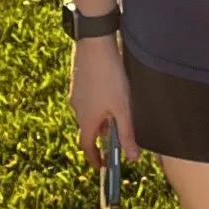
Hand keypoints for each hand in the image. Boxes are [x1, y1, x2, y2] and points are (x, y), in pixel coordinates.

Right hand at [69, 36, 135, 166]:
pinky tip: (111, 93)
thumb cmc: (110, 76)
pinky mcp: (78, 82)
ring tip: (119, 112)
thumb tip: (132, 157)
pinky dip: (98, 104)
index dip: (95, 158)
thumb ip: (127, 134)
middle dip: (102, 136)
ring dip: (101, 119)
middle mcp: (77, 109)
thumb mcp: (123, 108)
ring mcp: (75, 94)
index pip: (87, 147)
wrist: (95, 43)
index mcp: (87, 119)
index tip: (102, 166)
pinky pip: (87, 100)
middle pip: (88, 130)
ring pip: (88, 114)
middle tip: (117, 137)